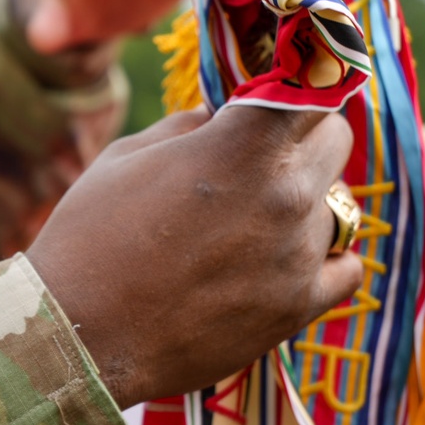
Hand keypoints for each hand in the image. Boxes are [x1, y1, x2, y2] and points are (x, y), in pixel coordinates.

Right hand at [26, 106, 362, 409]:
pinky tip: (289, 258)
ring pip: (338, 204)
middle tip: (264, 159)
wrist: (78, 335)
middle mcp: (285, 193)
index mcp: (243, 144)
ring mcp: (298, 253)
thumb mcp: (131, 154)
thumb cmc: (91, 233)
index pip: (313, 90)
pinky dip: (326, 258)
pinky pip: (346, 267)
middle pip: (336, 141)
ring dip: (307, 202)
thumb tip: (224, 114)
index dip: (298, 89)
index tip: (281, 100)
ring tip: (255, 222)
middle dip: (304, 139)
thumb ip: (192, 125)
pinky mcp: (299, 307)